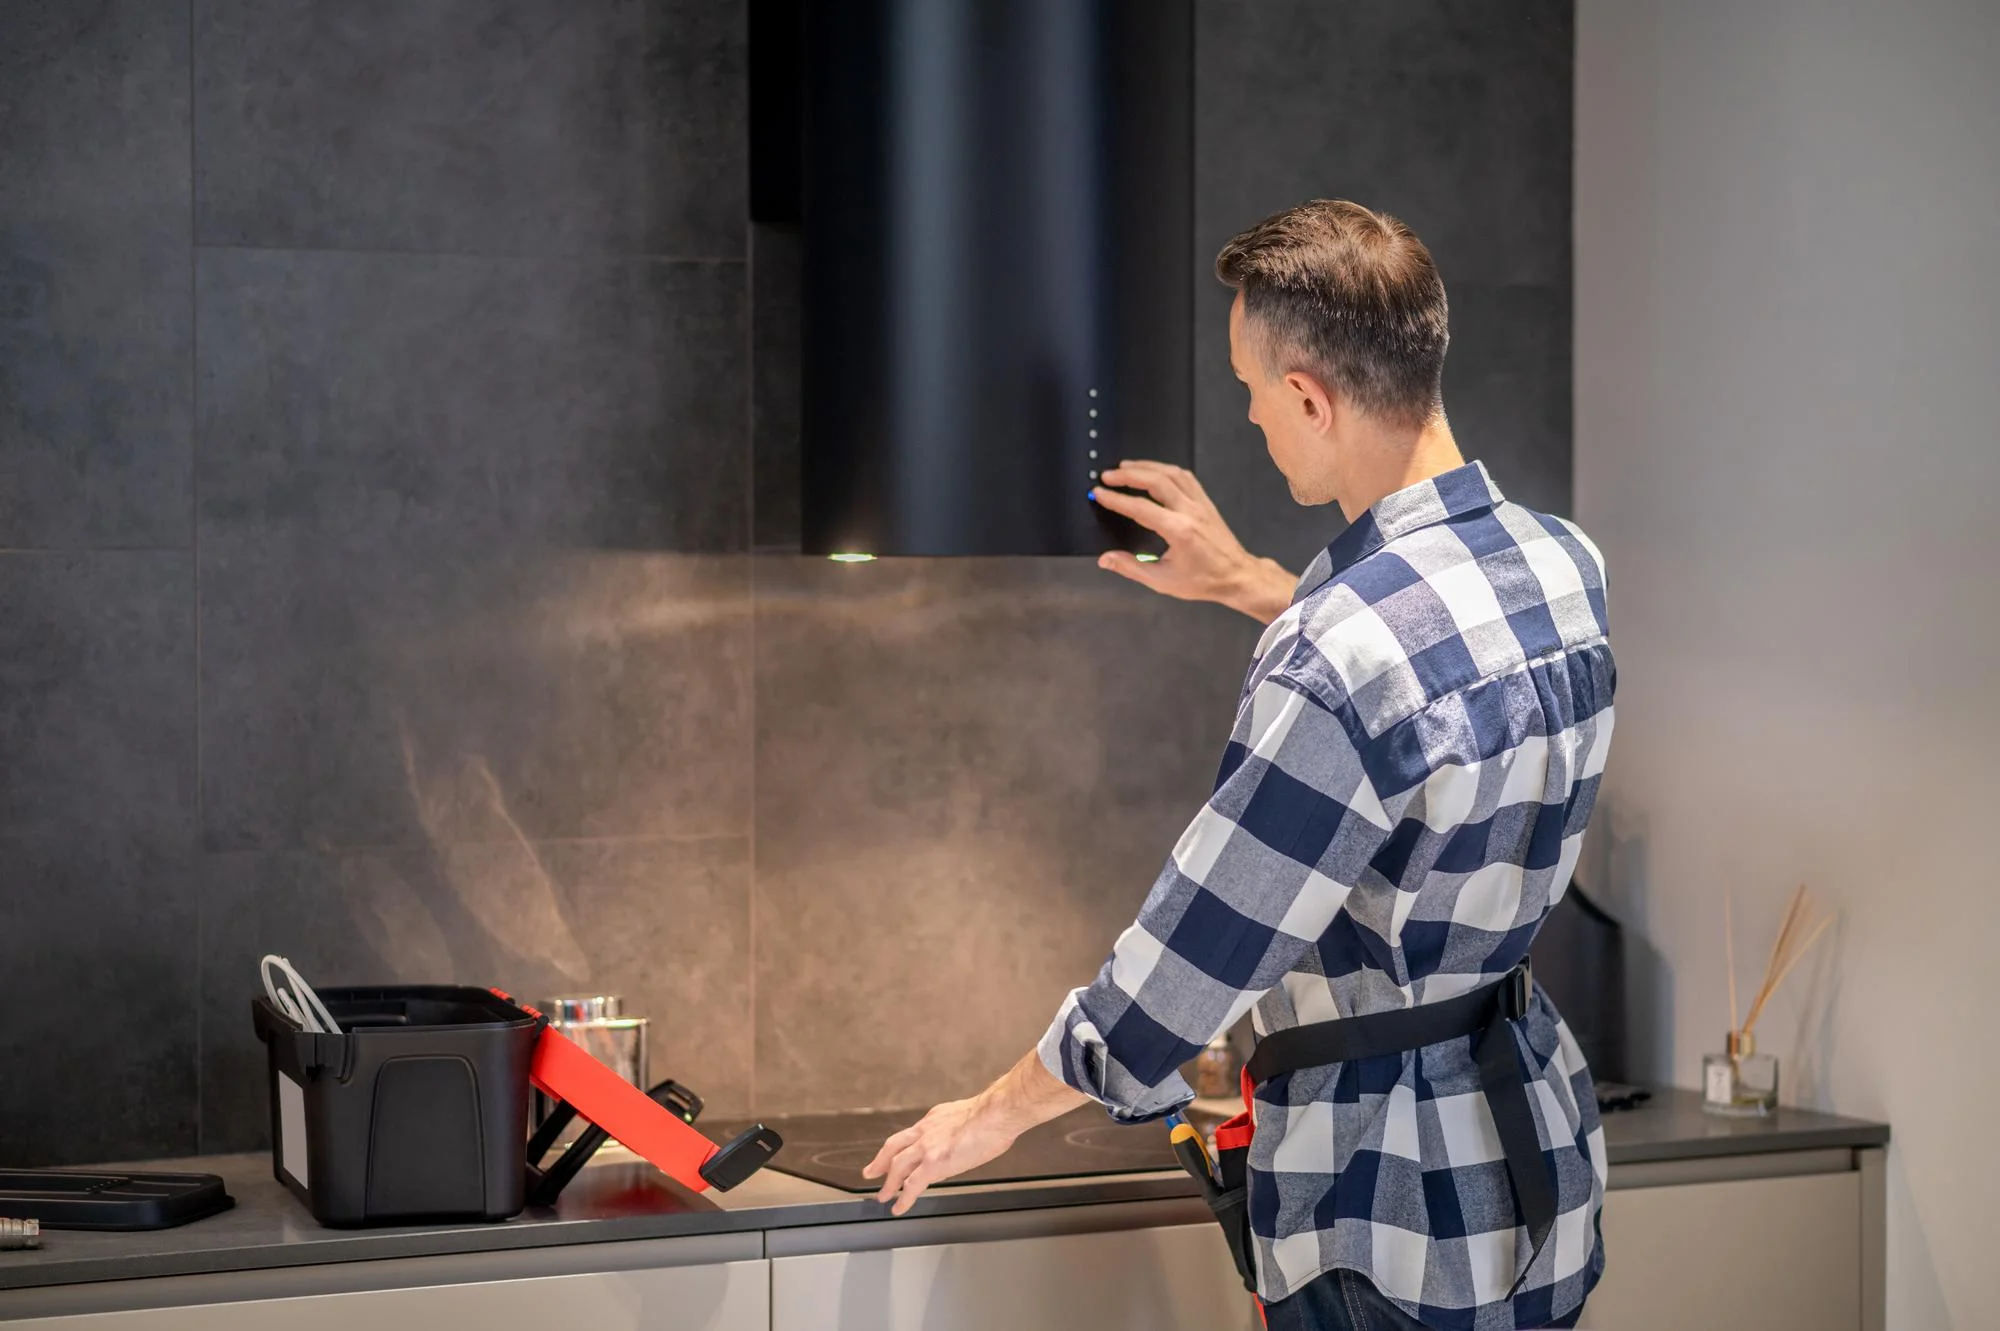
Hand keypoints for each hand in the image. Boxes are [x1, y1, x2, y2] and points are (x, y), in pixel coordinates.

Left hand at [863, 1095, 1022, 1215]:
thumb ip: (958, 1131)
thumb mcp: (968, 1117)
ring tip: (883, 1196)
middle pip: (893, 1147)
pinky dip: (904, 1198)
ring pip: (897, 1166)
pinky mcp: (933, 1163)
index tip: (897, 1155)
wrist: (996, 1113)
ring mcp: (926, 1147)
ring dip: (888, 1183)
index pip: (912, 1135)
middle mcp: (925, 1131)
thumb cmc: (993, 1114)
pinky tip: (899, 1208)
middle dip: (880, 1161)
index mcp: (934, 1119)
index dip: (902, 1148)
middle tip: (871, 1172)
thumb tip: (960, 1146)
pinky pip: (912, 1185)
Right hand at [1090, 460, 1295, 623]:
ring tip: (1125, 466)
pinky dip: (1166, 469)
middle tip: (1107, 475)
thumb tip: (1105, 559)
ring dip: (1147, 466)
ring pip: (1172, 473)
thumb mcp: (1162, 581)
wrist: (1237, 576)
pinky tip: (1154, 471)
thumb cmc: (1202, 581)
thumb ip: (1131, 568)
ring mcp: (1200, 503)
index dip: (1116, 499)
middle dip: (1129, 474)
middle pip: (1156, 481)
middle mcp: (1190, 511)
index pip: (1141, 508)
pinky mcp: (1206, 501)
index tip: (1098, 492)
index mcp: (1178, 530)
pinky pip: (1186, 477)